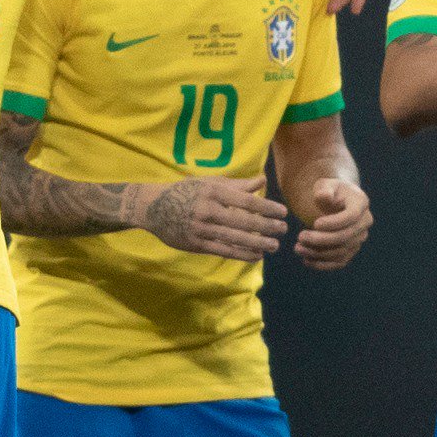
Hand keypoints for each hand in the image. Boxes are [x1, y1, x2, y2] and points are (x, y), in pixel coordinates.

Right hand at [136, 176, 288, 260]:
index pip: (247, 201)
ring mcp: (202, 229)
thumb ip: (237, 185)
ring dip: (258, 244)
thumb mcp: (210, 183)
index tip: (283, 212)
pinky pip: (224, 251)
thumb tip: (262, 180)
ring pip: (236, 239)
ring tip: (274, 246)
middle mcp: (208, 210)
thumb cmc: (186, 191)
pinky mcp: (196, 244)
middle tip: (283, 230)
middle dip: (267, 227)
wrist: (153, 208)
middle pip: (244, 221)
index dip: (267, 208)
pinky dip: (242, 254)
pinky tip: (257, 255)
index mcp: (213, 191)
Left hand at [293, 177, 372, 268]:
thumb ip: (324, 190)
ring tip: (298, 248)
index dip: (334, 223)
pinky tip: (306, 260)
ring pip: (341, 252)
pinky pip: (339, 262)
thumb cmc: (328, 192)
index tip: (315, 224)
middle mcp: (364, 222)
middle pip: (345, 237)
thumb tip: (324, 197)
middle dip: (321, 240)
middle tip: (300, 237)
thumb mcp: (324, 185)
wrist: (335, 202)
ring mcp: (359, 238)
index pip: (350, 217)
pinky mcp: (351, 250)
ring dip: (318, 253)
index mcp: (360, 203)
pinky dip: (323, 264)